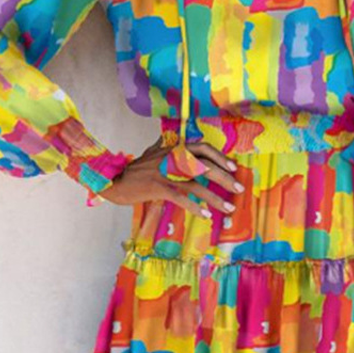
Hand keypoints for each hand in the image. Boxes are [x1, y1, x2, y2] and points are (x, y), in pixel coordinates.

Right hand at [97, 136, 243, 218]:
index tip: (233, 167)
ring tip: (228, 207)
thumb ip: (161, 145)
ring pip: (196, 185)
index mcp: (174, 149)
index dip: (220, 157)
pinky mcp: (158, 188)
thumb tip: (165, 137)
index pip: (203, 148)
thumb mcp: (150, 152)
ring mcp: (165, 173)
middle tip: (238, 189)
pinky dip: (195, 207)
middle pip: (205, 166)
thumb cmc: (134, 169)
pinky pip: (181, 198)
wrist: (114, 180)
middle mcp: (172, 158)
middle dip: (225, 177)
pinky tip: (205, 215)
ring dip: (215, 198)